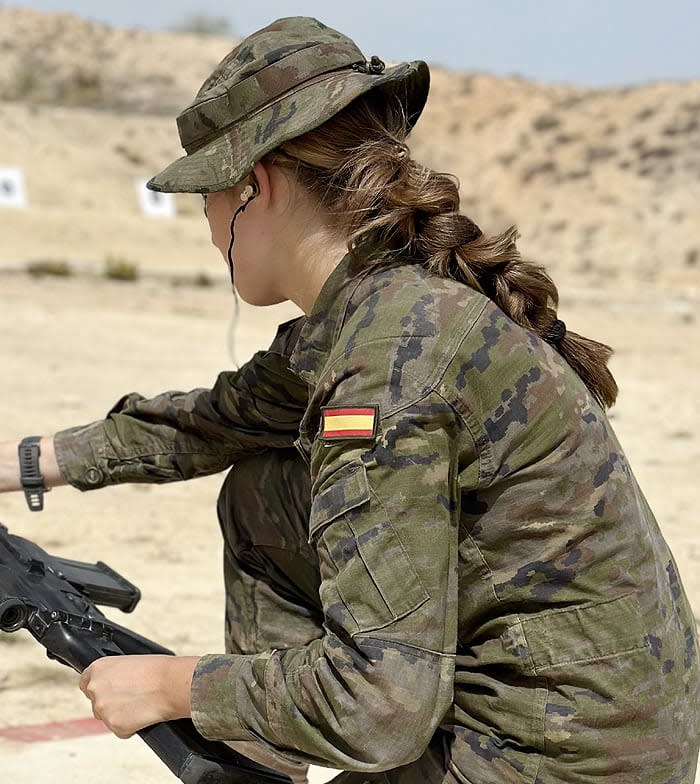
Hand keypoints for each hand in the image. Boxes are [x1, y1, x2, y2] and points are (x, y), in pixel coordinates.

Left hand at [79, 655, 198, 737]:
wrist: (171, 683)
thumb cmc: (157, 670)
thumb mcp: (129, 663)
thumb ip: (113, 675)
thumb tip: (111, 686)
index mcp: (97, 668)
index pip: (85, 683)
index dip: (99, 688)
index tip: (110, 691)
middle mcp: (95, 688)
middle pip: (96, 703)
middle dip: (110, 703)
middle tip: (132, 698)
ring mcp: (103, 708)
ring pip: (107, 718)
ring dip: (121, 715)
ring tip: (141, 704)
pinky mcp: (114, 725)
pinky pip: (120, 730)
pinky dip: (130, 727)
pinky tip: (143, 714)